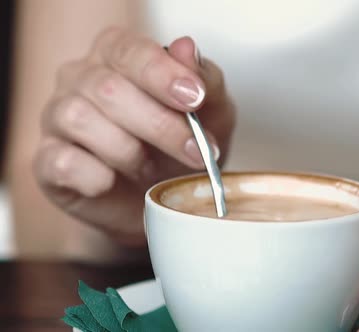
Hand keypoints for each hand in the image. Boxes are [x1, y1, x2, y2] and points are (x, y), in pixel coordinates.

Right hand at [34, 27, 234, 245]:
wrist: (160, 198)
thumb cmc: (180, 145)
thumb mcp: (212, 112)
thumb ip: (206, 80)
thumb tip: (186, 48)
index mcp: (118, 54)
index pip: (131, 51)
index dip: (163, 75)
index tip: (195, 99)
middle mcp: (81, 77)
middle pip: (108, 89)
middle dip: (160, 126)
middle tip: (196, 152)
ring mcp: (58, 117)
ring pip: (79, 119)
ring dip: (127, 151)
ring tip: (149, 168)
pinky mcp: (48, 160)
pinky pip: (61, 162)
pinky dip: (94, 176)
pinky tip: (113, 181)